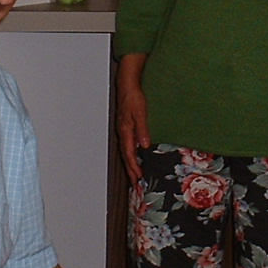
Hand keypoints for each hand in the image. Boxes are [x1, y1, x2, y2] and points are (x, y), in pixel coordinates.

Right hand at [115, 55, 150, 184]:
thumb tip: (145, 145)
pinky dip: (130, 153)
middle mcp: (122, 132)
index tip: (138, 177)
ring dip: (130, 163)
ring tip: (135, 174)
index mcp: (125, 130)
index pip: (129, 153)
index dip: (133, 166)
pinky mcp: (125, 126)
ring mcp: (123, 129)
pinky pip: (127, 144)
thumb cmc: (133, 96)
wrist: (127, 84)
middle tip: (136, 183)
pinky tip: (136, 156)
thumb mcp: (140, 112)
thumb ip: (142, 129)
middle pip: (125, 155)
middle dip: (130, 169)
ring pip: (125, 151)